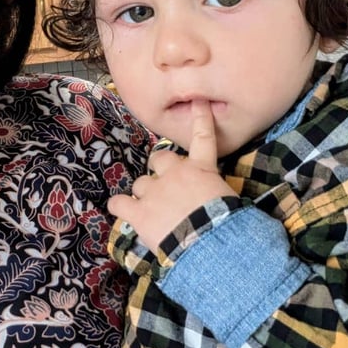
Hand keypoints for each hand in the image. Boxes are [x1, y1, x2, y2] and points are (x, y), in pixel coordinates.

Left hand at [108, 101, 237, 251]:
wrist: (209, 245)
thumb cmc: (227, 224)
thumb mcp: (229, 200)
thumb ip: (218, 191)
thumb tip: (221, 198)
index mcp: (201, 170)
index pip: (203, 137)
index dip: (201, 118)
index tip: (199, 102)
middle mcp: (175, 174)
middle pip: (160, 158)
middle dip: (160, 169)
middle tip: (165, 186)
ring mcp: (154, 191)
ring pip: (140, 183)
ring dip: (144, 194)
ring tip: (153, 211)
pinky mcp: (138, 211)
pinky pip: (119, 202)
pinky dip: (120, 207)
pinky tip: (124, 212)